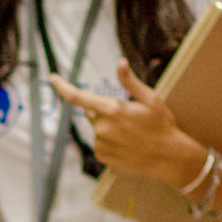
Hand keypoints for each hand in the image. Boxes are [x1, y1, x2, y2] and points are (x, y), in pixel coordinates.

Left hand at [49, 59, 207, 187]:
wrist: (169, 159)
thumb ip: (130, 82)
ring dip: (108, 127)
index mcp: (112, 109)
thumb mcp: (151, 99)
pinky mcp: (102, 156)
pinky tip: (127, 144)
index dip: (62, 87)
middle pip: (92, 112)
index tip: (52, 79)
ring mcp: (101, 143)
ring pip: (98, 128)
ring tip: (131, 133)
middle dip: (104, 110)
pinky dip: (109, 141)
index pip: (78, 97)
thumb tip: (120, 62)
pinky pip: (100, 143)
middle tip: (128, 116)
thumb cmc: (162, 126)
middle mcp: (102, 127)